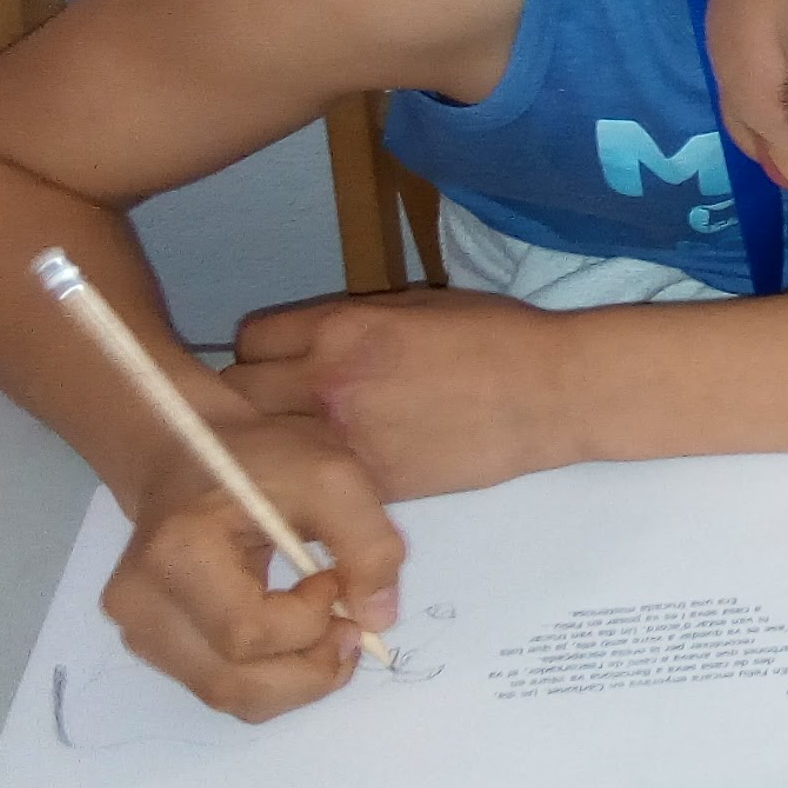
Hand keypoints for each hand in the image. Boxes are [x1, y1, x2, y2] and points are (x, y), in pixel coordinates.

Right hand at [104, 414, 403, 722]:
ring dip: (294, 681)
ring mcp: (138, 630)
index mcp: (176, 555)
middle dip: (310, 670)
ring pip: (228, 698)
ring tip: (329, 635)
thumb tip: (376, 622)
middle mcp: (140, 604)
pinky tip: (296, 638)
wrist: (196, 453)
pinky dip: (271, 677)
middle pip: (233, 685)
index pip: (248, 633)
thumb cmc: (263, 460)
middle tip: (350, 631)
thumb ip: (368, 545)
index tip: (332, 580)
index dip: (309, 622)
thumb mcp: (334, 478)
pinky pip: (220, 687)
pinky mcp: (151, 644)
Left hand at [225, 287, 584, 499]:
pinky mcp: (369, 482)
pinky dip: (317, 476)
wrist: (547, 394)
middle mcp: (326, 382)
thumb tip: (308, 342)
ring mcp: (343, 437)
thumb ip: (349, 321)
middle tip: (285, 405)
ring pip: (266, 445)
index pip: (251, 338)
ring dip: (277, 441)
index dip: (263, 350)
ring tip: (303, 443)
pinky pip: (312, 480)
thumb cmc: (492, 335)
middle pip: (240, 391)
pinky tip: (338, 470)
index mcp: (339, 328)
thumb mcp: (413, 305)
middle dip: (255, 397)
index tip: (282, 361)